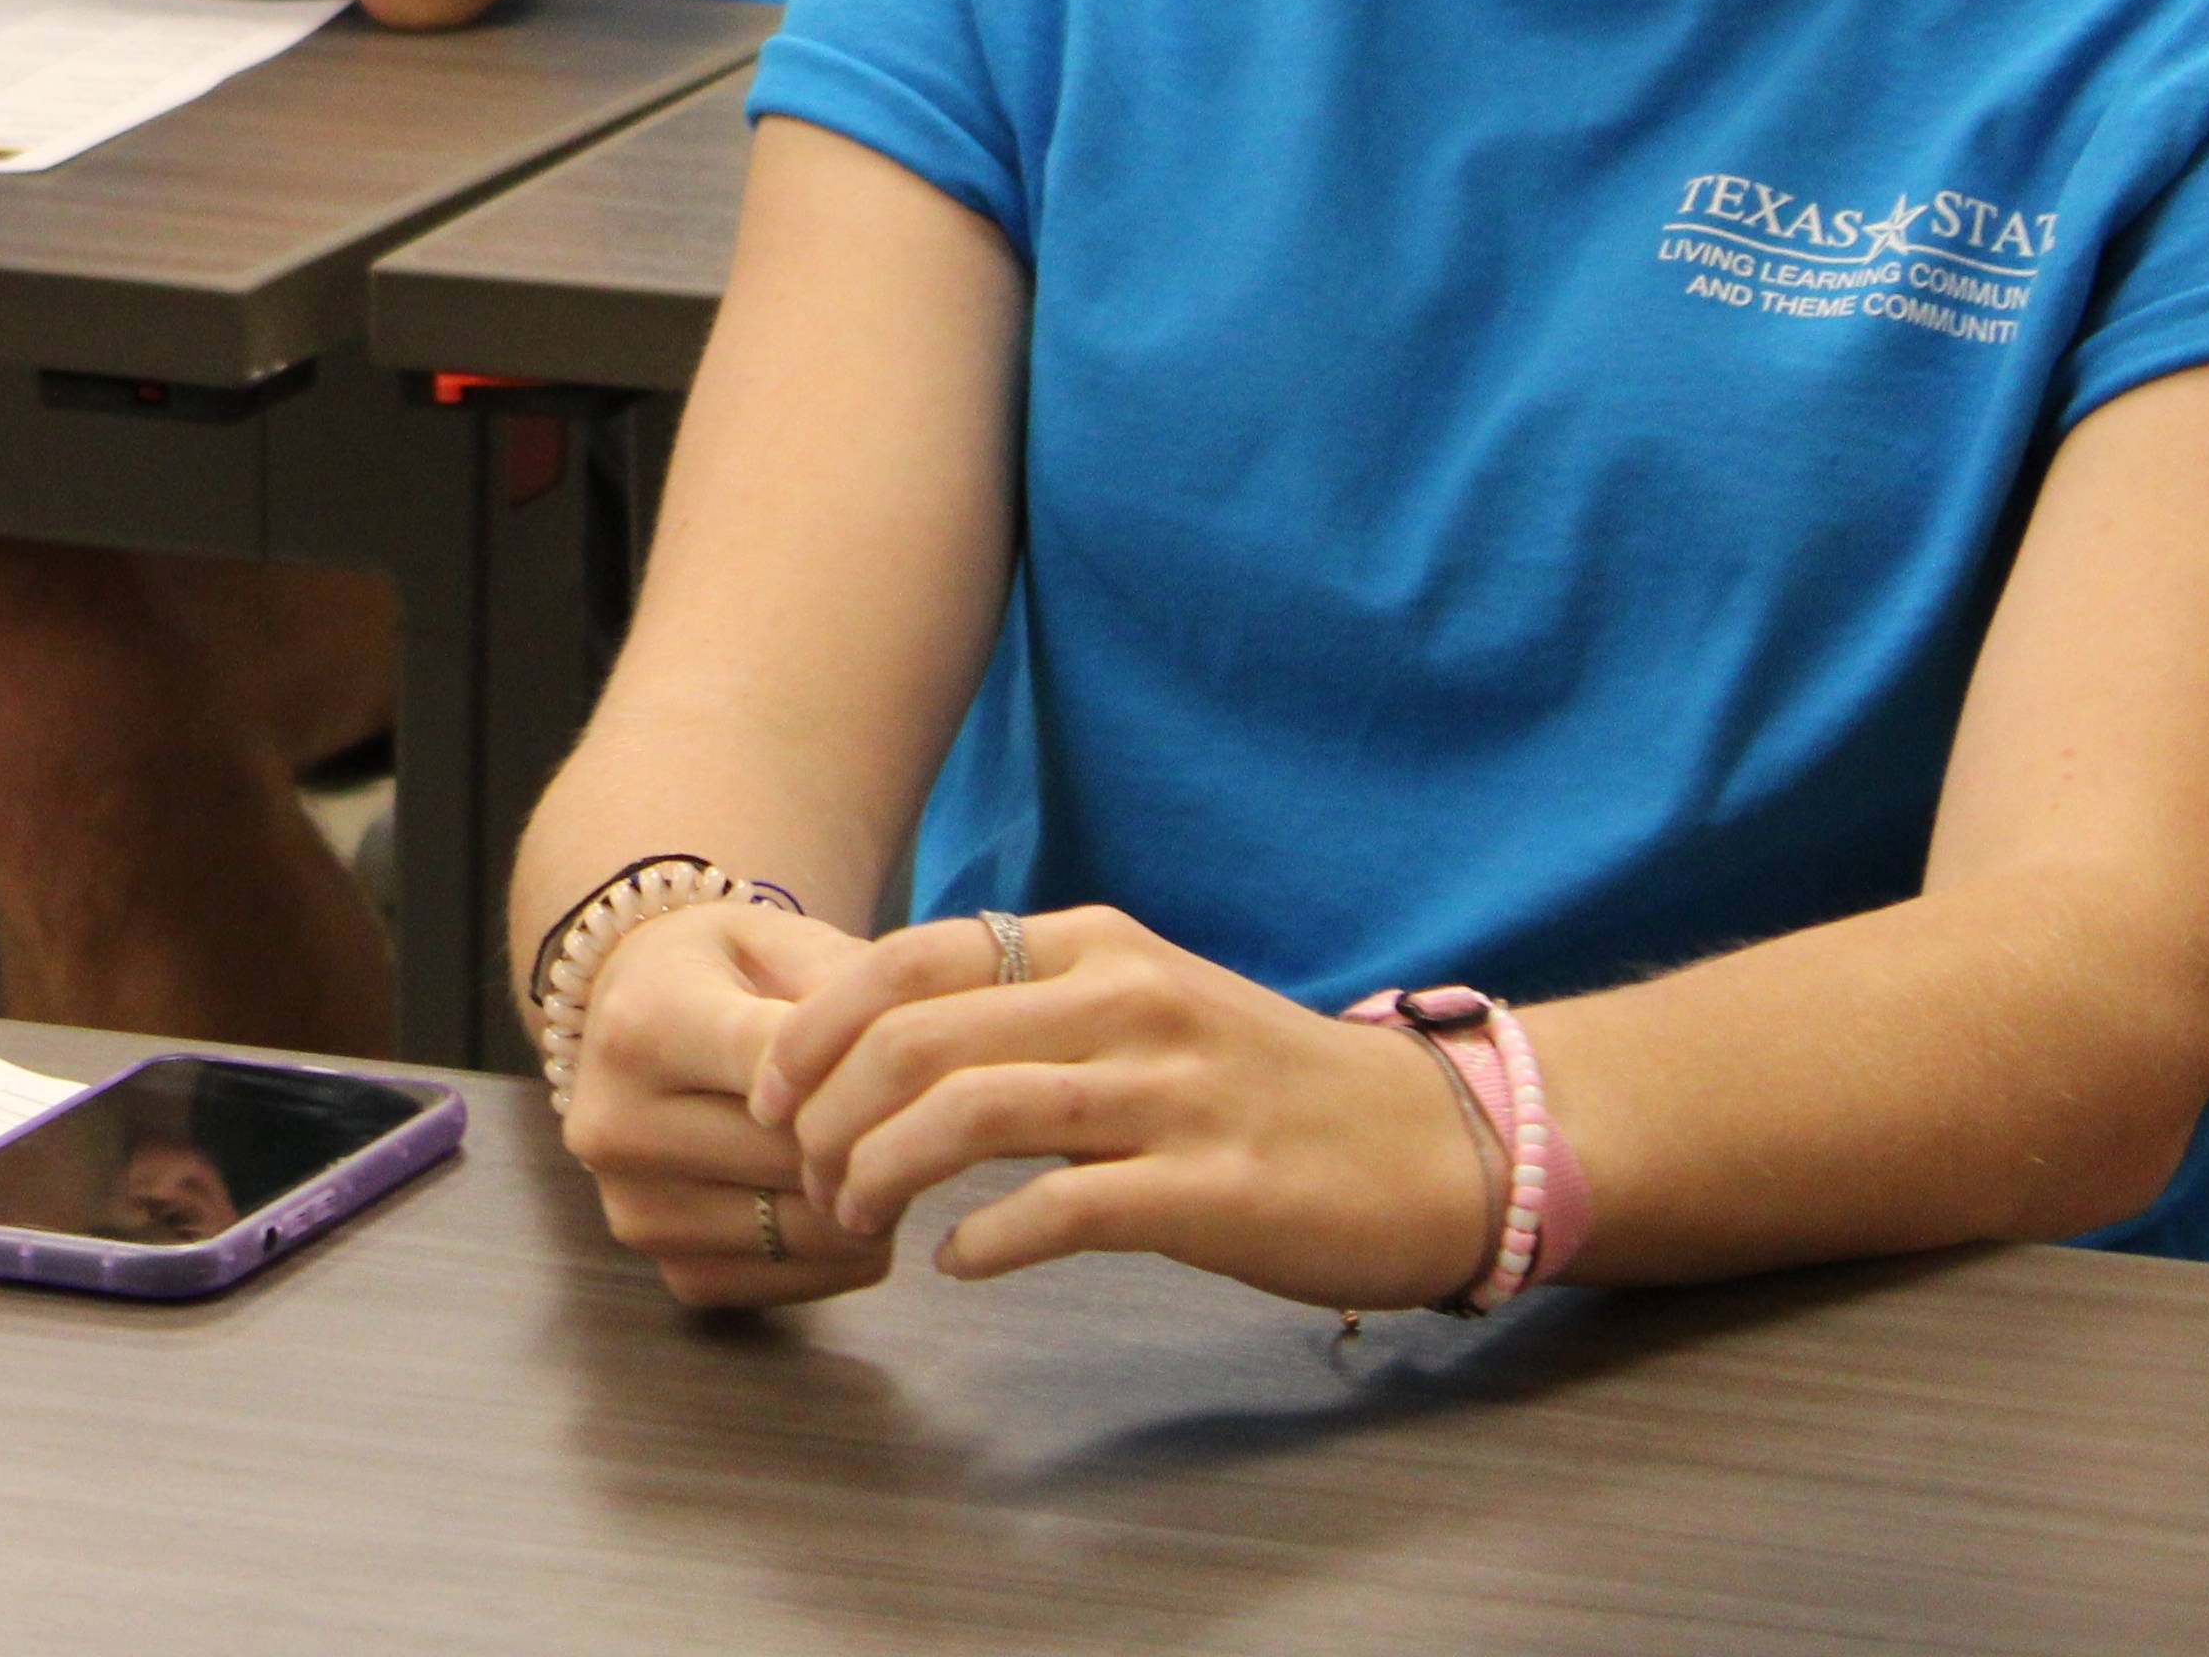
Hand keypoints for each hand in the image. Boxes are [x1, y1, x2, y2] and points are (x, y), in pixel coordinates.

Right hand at [553, 900, 907, 1306]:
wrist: (632, 1016)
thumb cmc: (724, 973)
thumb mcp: (781, 940)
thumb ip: (847, 990)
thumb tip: (912, 1074)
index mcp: (642, 1028)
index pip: (779, 1069)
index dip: (861, 1068)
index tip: (901, 1058)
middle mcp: (617, 1127)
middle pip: (797, 1159)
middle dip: (873, 1136)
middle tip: (916, 1110)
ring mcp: (635, 1209)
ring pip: (807, 1232)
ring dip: (867, 1201)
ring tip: (878, 1149)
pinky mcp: (667, 1266)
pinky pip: (792, 1284)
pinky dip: (841, 1253)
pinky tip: (842, 1198)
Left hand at [751, 906, 1503, 1310]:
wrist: (1438, 1143)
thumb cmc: (1269, 1085)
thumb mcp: (1145, 1001)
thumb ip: (1031, 1004)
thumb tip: (889, 1039)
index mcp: (1095, 945)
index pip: (908, 958)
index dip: (815, 1027)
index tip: (769, 1093)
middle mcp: (1124, 999)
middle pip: (916, 1038)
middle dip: (827, 1113)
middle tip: (804, 1175)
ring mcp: (1169, 1092)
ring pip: (969, 1114)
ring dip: (882, 1173)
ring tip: (856, 1217)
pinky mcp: (1209, 1187)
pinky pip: (1060, 1208)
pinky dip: (985, 1239)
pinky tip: (958, 1263)